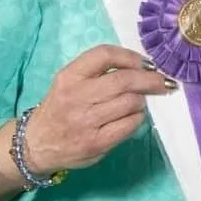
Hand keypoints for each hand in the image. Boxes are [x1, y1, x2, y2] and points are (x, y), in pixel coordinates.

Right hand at [22, 46, 177, 173]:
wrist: (36, 145)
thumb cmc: (60, 109)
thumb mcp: (69, 83)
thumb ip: (98, 73)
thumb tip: (143, 68)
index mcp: (69, 77)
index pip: (105, 55)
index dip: (131, 56)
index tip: (146, 63)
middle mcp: (77, 96)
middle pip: (125, 80)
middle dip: (151, 80)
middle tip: (164, 82)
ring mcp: (86, 121)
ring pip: (131, 102)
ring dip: (142, 101)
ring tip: (138, 102)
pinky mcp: (96, 142)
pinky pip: (130, 125)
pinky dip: (137, 119)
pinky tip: (132, 118)